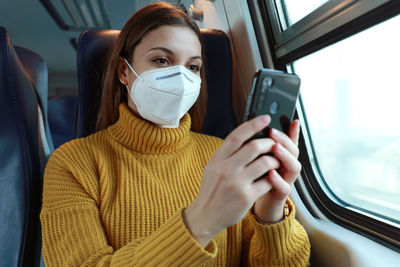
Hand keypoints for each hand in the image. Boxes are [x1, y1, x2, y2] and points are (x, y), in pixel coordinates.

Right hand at [183, 115, 278, 246]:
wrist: (205, 215)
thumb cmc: (212, 189)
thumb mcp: (213, 167)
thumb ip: (227, 153)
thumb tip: (246, 137)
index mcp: (218, 159)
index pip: (237, 135)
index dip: (253, 124)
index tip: (266, 118)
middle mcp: (226, 168)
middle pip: (255, 146)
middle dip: (270, 143)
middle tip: (275, 144)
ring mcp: (237, 183)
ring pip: (265, 162)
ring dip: (275, 160)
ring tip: (276, 162)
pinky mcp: (246, 196)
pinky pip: (268, 181)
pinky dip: (274, 177)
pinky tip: (273, 178)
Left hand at [253, 120, 301, 222]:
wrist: (254, 205)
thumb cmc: (255, 179)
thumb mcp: (255, 159)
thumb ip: (259, 145)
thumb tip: (257, 124)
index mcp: (281, 157)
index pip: (290, 141)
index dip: (291, 131)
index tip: (291, 120)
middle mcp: (286, 167)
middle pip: (293, 151)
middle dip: (284, 140)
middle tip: (273, 132)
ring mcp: (285, 180)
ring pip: (293, 167)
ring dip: (284, 156)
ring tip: (275, 148)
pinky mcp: (280, 195)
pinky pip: (283, 188)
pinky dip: (278, 180)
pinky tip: (270, 173)